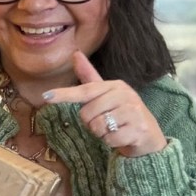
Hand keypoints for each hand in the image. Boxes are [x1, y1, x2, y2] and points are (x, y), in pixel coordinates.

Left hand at [42, 51, 167, 157]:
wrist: (148, 136)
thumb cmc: (122, 114)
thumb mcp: (106, 94)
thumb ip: (89, 78)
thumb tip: (75, 53)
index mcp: (115, 86)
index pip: (85, 91)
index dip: (64, 95)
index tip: (46, 96)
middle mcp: (125, 95)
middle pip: (87, 113)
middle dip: (91, 123)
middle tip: (106, 122)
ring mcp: (133, 112)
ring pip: (97, 127)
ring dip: (101, 133)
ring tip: (114, 129)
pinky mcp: (138, 129)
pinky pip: (109, 139)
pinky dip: (111, 142)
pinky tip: (121, 137)